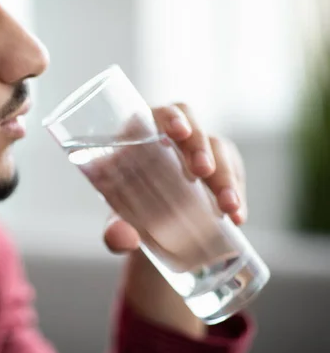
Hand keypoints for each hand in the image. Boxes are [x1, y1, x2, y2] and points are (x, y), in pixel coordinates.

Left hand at [102, 103, 246, 337]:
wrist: (155, 232)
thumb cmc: (128, 215)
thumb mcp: (120, 225)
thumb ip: (115, 232)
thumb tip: (121, 239)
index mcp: (139, 136)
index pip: (156, 114)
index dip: (170, 118)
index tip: (178, 133)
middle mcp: (171, 136)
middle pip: (191, 123)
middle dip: (199, 145)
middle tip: (202, 170)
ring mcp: (198, 149)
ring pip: (217, 147)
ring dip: (224, 174)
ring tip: (228, 206)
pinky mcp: (221, 166)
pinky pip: (234, 171)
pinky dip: (237, 193)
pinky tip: (238, 216)